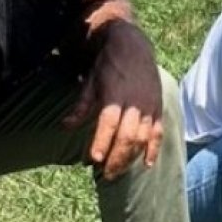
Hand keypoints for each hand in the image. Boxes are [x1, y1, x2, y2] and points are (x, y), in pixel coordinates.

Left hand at [62, 22, 162, 179]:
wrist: (133, 46)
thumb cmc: (107, 65)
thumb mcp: (91, 82)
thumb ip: (81, 106)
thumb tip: (64, 126)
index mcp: (115, 95)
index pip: (109, 123)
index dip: (102, 141)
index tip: (94, 159)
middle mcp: (134, 102)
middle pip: (127, 136)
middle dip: (117, 158)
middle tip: (106, 175)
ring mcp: (148, 106)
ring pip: (142, 137)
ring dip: (131, 157)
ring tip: (119, 172)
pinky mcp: (157, 108)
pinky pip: (157, 132)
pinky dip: (153, 149)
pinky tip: (146, 164)